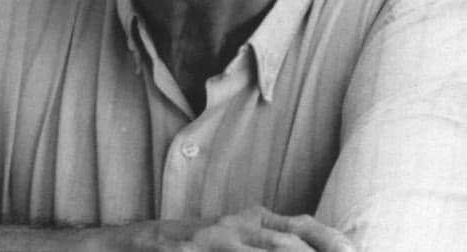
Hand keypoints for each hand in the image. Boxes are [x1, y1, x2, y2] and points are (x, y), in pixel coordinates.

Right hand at [97, 206, 354, 250]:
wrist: (136, 243)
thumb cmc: (199, 244)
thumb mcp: (236, 236)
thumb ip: (268, 240)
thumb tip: (315, 246)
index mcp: (252, 219)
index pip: (300, 227)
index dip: (329, 239)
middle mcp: (235, 228)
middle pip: (286, 245)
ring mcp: (212, 242)